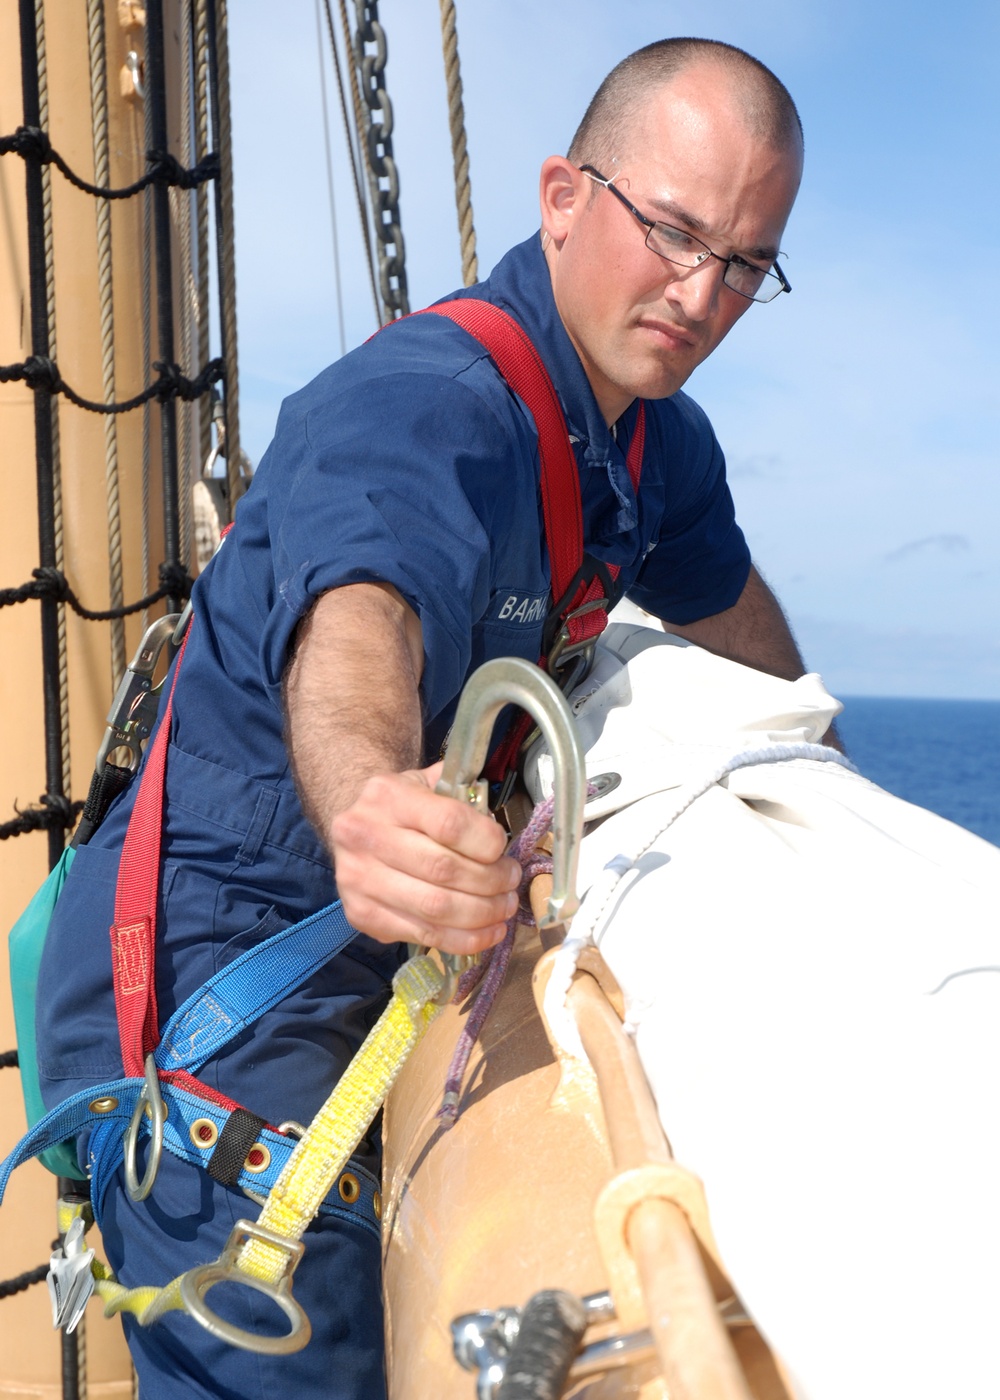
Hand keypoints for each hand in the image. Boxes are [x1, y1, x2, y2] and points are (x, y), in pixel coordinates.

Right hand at [328, 762, 521, 953]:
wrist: (351, 831)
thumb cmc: (400, 808)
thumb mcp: (426, 783)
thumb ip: (462, 796)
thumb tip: (498, 827)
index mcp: (387, 795)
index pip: (449, 823)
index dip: (486, 841)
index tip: (503, 849)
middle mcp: (365, 835)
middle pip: (444, 869)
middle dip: (491, 881)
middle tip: (511, 882)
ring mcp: (359, 879)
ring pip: (436, 907)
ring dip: (483, 913)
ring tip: (504, 907)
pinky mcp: (361, 914)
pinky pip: (424, 934)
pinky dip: (465, 939)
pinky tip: (487, 931)